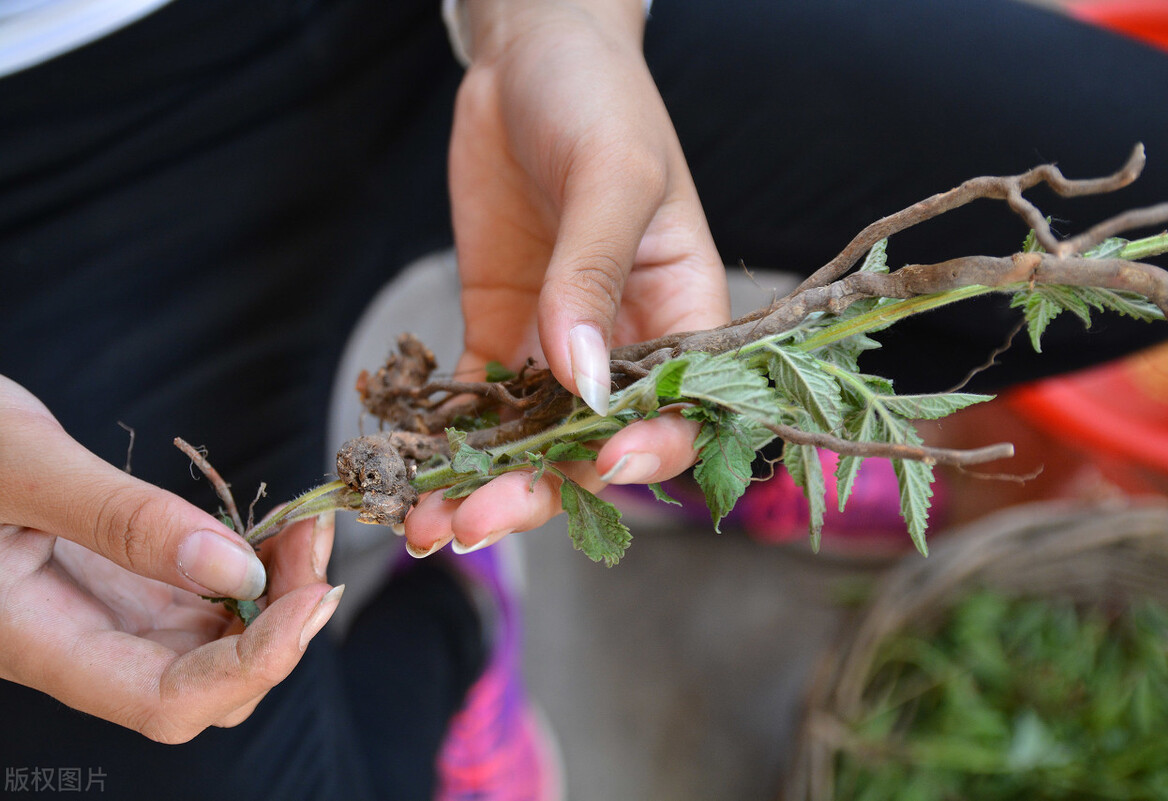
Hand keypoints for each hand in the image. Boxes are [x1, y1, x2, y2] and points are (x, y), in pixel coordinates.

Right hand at [0, 376, 341, 742]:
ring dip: (279, 598)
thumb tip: (235, 567)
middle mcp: (83, 646)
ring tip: (304, 527)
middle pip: (206, 688)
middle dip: (281, 629)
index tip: (312, 598)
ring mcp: (110, 618)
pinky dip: (257, 573)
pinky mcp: (128, 585)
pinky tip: (274, 531)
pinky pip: (208, 603)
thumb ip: (122, 520)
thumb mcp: (21, 464)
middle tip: (313, 542)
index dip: (251, 667)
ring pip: (217, 648)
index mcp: (37, 642)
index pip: (164, 700)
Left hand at [404, 0, 729, 553]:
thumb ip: (593, 276)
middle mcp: (625, 348)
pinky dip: (442, 442)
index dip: (649, 451)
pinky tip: (402, 468)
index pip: (683, 411)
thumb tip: (583, 381)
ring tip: (420, 525)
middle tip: (473, 521)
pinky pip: (475, 405)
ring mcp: (558, 346)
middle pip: (590, 449)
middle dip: (536, 494)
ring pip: (528, 443)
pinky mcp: (501, 332)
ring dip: (478, 489)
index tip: (601, 464)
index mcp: (683, 315)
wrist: (531, 57)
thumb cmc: (599, 100)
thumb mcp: (612, 176)